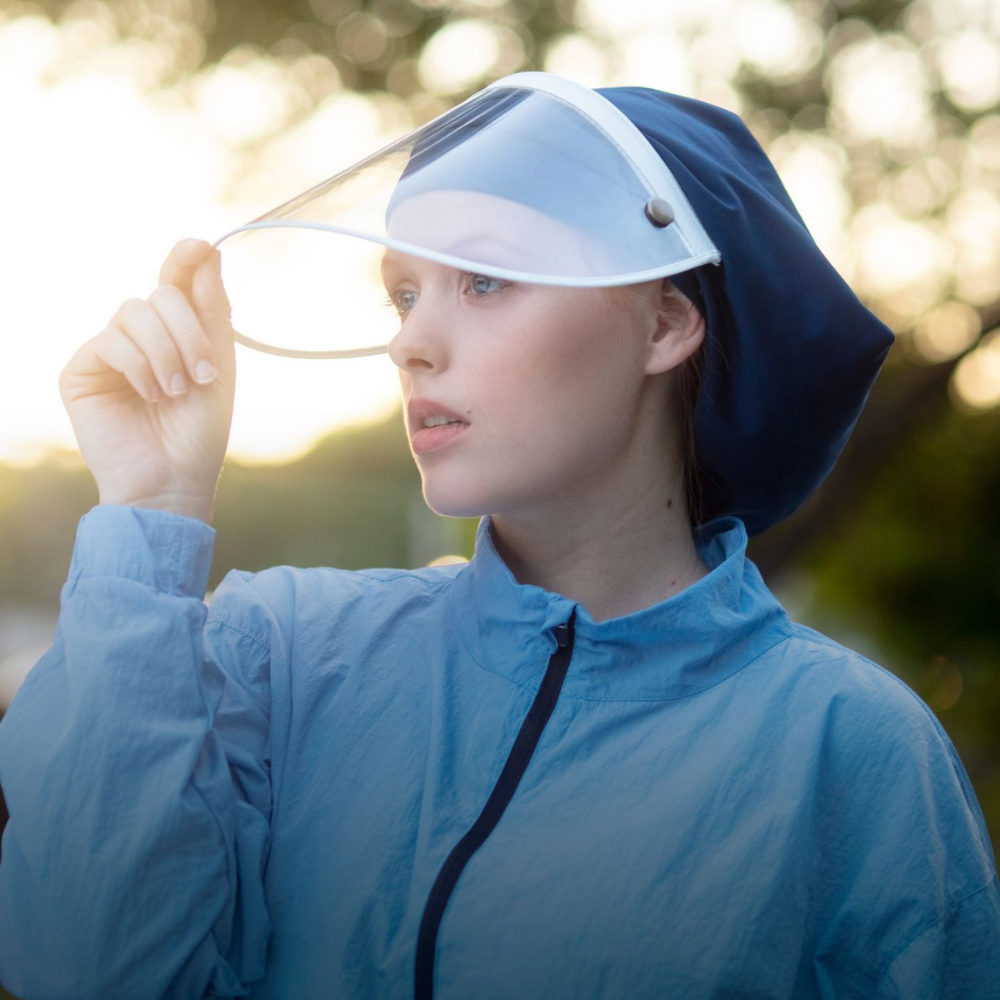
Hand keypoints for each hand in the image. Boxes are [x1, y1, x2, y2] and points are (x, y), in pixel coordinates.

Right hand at [59, 239, 236, 522]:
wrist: (175, 480)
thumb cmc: (199, 430)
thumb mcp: (218, 364)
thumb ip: (210, 310)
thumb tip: (205, 249)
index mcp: (176, 333)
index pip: (176, 282)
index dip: (186, 260)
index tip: (200, 247)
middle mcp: (140, 336)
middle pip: (162, 294)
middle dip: (190, 332)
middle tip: (204, 376)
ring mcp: (109, 351)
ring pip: (135, 312)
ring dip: (166, 353)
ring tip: (177, 392)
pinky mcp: (81, 370)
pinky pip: (111, 341)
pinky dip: (139, 367)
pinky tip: (151, 396)